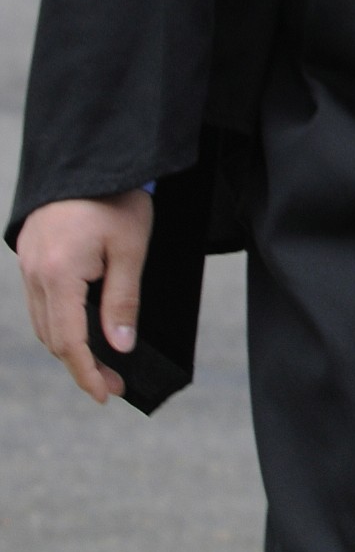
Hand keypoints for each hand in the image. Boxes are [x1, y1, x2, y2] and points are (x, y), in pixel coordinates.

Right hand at [17, 190, 153, 403]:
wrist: (92, 157)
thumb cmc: (116, 198)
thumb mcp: (131, 249)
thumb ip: (123, 301)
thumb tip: (119, 347)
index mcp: (58, 275)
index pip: (69, 341)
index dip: (86, 372)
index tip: (105, 395)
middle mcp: (34, 276)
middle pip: (53, 338)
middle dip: (81, 364)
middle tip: (113, 382)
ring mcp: (27, 268)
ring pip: (44, 324)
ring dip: (69, 345)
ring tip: (102, 361)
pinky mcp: (29, 259)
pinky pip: (41, 304)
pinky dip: (60, 322)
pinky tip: (83, 326)